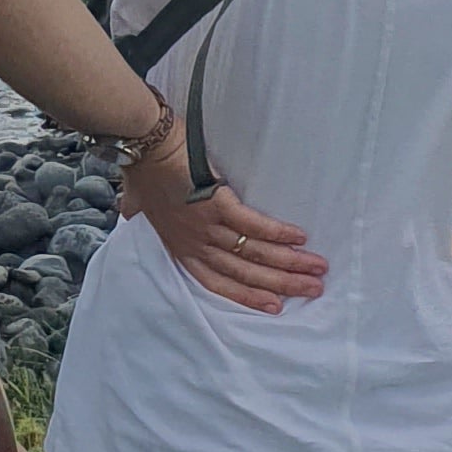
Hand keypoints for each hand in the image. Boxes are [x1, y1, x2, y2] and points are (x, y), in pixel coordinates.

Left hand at [121, 109, 326, 315]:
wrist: (143, 145)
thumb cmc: (141, 171)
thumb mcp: (138, 203)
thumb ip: (141, 213)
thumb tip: (135, 211)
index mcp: (180, 247)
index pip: (217, 282)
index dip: (248, 296)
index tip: (275, 305)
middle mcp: (196, 243)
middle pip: (244, 272)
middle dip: (283, 283)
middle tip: (314, 289)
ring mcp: (206, 226)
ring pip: (254, 252)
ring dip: (289, 262)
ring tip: (317, 268)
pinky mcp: (217, 204)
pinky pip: (253, 224)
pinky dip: (278, 233)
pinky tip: (300, 238)